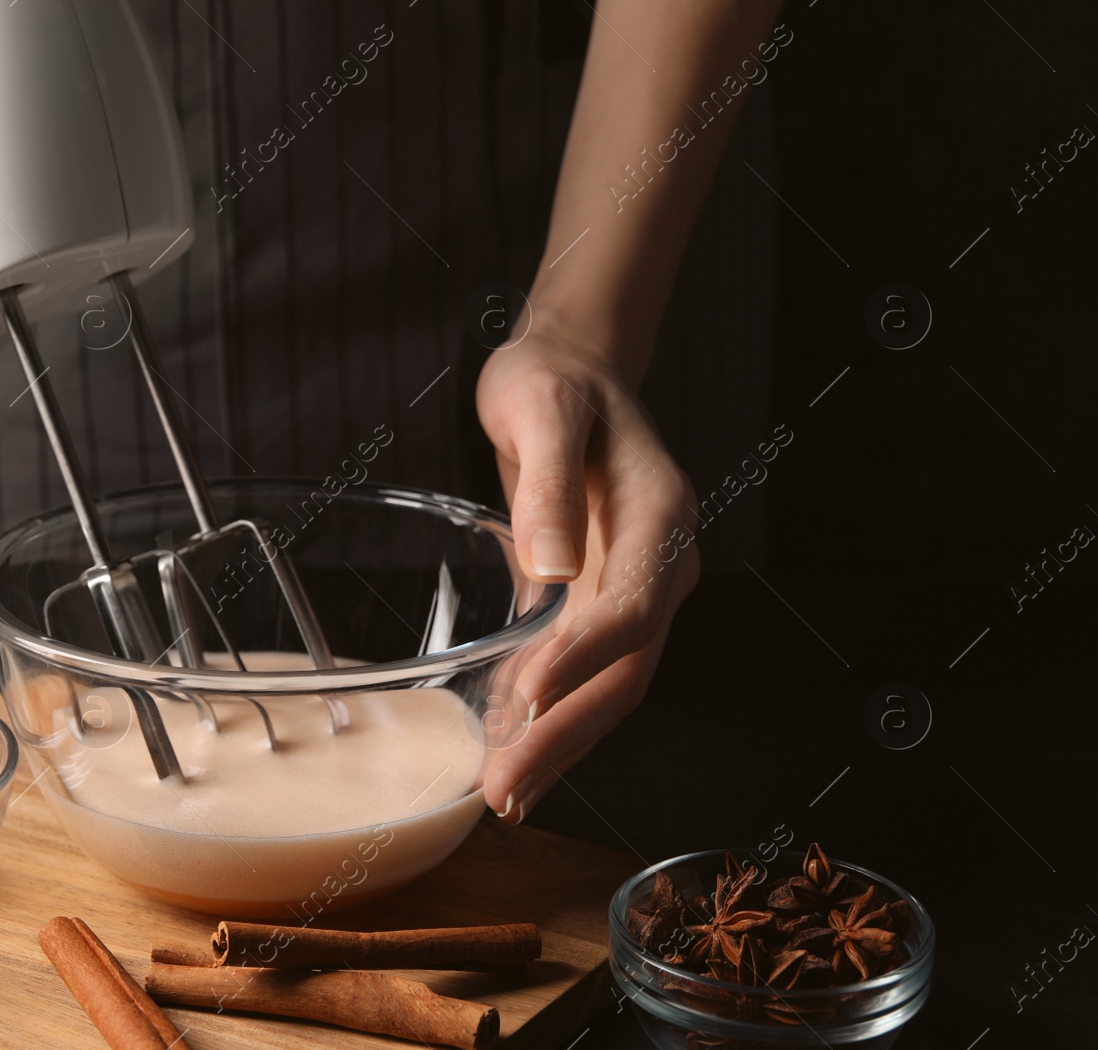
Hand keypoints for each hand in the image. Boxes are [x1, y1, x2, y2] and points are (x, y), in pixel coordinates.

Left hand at [475, 315, 699, 822]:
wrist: (570, 373)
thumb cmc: (554, 383)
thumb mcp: (542, 409)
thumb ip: (551, 486)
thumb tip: (551, 569)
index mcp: (660, 517)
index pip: (630, 608)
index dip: (582, 660)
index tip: (528, 702)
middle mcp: (659, 564)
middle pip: (625, 671)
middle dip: (567, 735)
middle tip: (508, 790)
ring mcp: (635, 588)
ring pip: (609, 685)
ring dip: (559, 741)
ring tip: (506, 793)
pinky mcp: (600, 600)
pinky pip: (583, 669)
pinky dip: (549, 712)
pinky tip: (507, 745)